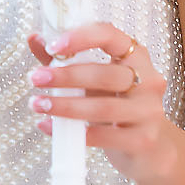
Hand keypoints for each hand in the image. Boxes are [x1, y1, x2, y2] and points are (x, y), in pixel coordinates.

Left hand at [25, 23, 178, 183]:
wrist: (149, 148)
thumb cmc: (119, 106)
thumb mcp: (95, 80)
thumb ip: (66, 59)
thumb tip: (35, 39)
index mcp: (135, 56)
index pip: (110, 35)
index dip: (80, 38)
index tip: (52, 47)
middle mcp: (148, 80)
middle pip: (105, 74)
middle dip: (66, 76)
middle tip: (35, 78)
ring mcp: (148, 111)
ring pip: (103, 107)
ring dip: (65, 106)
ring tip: (38, 104)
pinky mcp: (143, 140)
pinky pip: (104, 136)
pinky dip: (74, 133)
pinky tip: (50, 127)